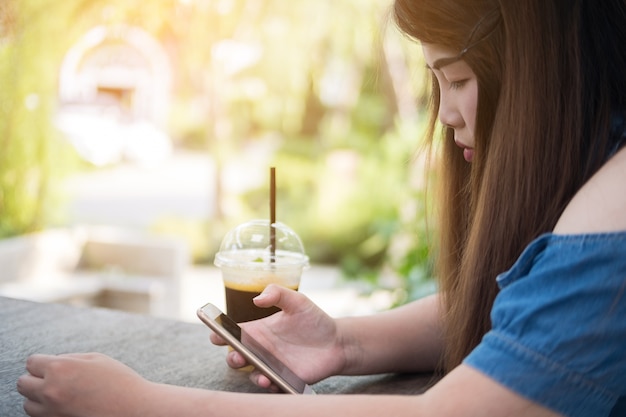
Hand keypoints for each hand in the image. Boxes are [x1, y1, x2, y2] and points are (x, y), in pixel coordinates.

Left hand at [17, 353, 150, 416]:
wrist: (133, 408)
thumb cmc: (119, 381)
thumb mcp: (96, 358)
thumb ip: (70, 358)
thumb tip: (54, 361)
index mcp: (60, 368)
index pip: (31, 362)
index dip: (41, 362)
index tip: (50, 364)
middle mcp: (50, 390)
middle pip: (23, 383)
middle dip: (35, 379)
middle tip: (52, 378)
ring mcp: (52, 411)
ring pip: (28, 403)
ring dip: (38, 397)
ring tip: (58, 393)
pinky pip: (40, 416)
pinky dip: (46, 410)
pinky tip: (64, 404)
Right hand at [210, 284, 345, 390]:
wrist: (337, 342)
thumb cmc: (314, 319)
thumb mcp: (297, 301)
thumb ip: (277, 294)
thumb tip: (256, 299)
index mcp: (260, 330)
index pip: (234, 332)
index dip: (220, 333)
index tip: (216, 333)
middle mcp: (262, 349)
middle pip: (237, 355)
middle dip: (232, 356)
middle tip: (238, 354)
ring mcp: (272, 365)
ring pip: (252, 373)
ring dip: (252, 374)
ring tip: (261, 374)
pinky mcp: (284, 378)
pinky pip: (271, 385)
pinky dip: (269, 385)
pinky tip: (273, 381)